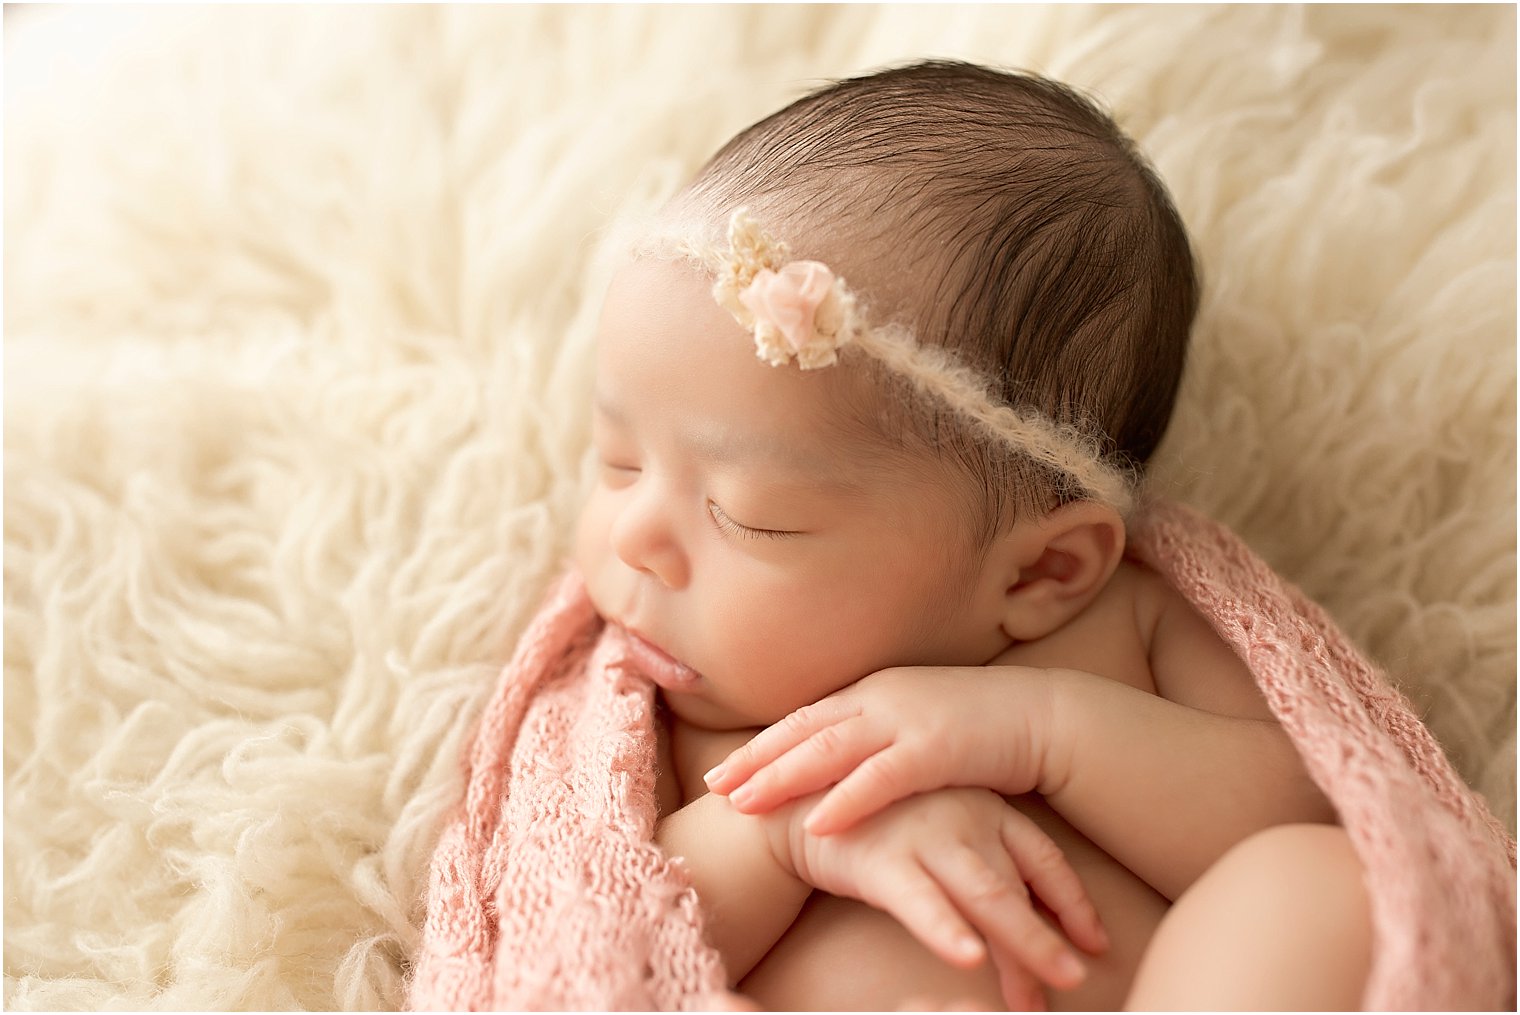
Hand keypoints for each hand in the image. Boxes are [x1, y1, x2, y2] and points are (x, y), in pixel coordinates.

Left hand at [708, 665, 1059, 834]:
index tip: (720, 769)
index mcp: (873, 692)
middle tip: (712, 786)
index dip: (759, 744)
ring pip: (830, 749)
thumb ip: (874, 734)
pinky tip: (817, 822)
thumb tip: (833, 757)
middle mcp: (881, 699)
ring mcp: (908, 720)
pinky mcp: (937, 748)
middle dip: (755, 759)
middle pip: (803, 730)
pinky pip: (882, 777)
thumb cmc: (976, 726)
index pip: (802, 718)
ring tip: (745, 803)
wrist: (1041, 716)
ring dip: (783, 777)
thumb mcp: (914, 722)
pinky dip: (847, 799)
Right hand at [767, 787, 1106, 1007]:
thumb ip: (982, 862)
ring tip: (1035, 997)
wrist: (801, 795)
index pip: (1044, 858)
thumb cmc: (880, 818)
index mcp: (986, 809)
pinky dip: (946, 930)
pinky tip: (968, 956)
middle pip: (1019, 889)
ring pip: (986, 898)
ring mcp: (926, 837)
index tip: (1096, 943)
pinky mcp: (883, 858)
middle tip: (1075, 983)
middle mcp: (965, 820)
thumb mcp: (944, 826)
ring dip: (1018, 948)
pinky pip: (922, 901)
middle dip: (1048, 943)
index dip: (1073, 902)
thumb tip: (1026, 921)